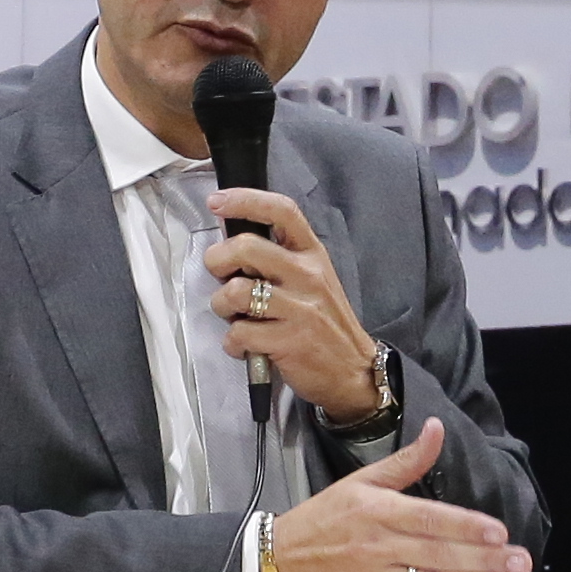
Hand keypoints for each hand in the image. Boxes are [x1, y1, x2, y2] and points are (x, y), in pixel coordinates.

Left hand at [204, 191, 395, 422]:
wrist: (353, 371)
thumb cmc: (325, 324)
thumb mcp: (314, 280)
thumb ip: (280, 260)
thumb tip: (231, 247)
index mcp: (313, 254)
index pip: (282, 211)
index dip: (245, 200)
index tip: (217, 202)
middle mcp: (308, 275)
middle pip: (246, 247)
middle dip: (217, 261)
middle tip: (221, 277)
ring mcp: (300, 308)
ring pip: (235, 291)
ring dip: (221, 306)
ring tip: (234, 317)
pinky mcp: (290, 341)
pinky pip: (239, 333)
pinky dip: (233, 343)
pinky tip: (245, 346)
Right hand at [261, 418, 533, 571]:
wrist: (279, 561)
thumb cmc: (324, 518)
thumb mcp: (361, 481)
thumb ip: (406, 462)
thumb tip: (436, 428)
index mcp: (379, 510)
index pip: (430, 519)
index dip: (467, 527)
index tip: (499, 533)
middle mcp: (379, 544)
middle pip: (439, 553)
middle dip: (484, 560)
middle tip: (520, 563)